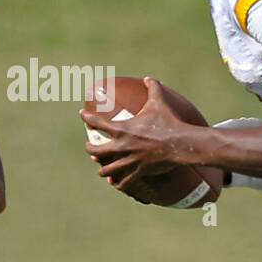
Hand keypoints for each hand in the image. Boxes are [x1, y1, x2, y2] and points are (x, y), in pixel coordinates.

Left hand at [80, 77, 192, 192]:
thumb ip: (153, 87)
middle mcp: (122, 146)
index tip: (82, 114)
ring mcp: (130, 160)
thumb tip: (148, 78)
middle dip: (90, 148)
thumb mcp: (159, 102)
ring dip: (102, 169)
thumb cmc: (168, 121)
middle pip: (96, 150)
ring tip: (101, 167)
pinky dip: (118, 183)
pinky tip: (115, 183)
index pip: (97, 123)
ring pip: (106, 170)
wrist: (180, 142)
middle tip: (90, 146)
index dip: (86, 117)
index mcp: (123, 129)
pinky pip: (124, 182)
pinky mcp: (139, 171)